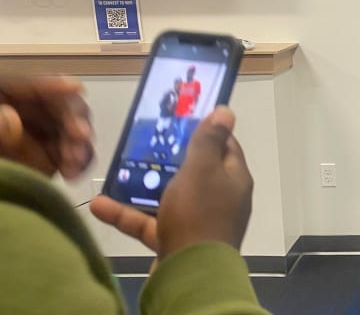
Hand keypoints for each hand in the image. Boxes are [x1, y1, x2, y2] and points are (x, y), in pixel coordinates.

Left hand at [0, 76, 93, 178]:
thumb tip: (11, 119)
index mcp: (4, 94)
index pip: (28, 83)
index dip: (51, 84)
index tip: (75, 88)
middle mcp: (25, 109)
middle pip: (58, 103)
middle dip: (73, 118)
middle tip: (80, 135)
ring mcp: (40, 132)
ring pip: (72, 127)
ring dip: (79, 144)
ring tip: (73, 162)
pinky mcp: (52, 155)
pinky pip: (74, 153)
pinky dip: (79, 162)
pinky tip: (73, 173)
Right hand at [91, 106, 252, 260]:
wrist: (190, 274)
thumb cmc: (199, 214)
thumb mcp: (202, 169)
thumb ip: (209, 140)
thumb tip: (226, 111)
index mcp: (233, 179)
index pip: (225, 146)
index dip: (207, 131)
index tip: (182, 119)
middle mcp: (220, 199)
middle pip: (196, 172)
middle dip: (169, 159)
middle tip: (143, 143)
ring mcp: (198, 221)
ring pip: (170, 197)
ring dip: (143, 186)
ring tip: (117, 172)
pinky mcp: (176, 241)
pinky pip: (151, 223)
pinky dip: (127, 214)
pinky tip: (99, 205)